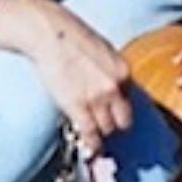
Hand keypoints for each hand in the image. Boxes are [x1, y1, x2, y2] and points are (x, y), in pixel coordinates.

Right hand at [0, 0, 132, 149]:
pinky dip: (93, 144)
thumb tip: (112, 88)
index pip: (130, 100)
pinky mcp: (78, 106)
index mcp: (123, 71)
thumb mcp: (103, 52)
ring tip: (93, 134)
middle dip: (115, 125)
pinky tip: (91, 148)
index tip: (114, 115)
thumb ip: (111, 72)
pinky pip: (91, 134)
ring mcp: (98, 98)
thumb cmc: (72, 37)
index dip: (120, 109)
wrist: (51, 33)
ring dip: (100, 132)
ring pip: (107, 129)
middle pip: (123, 120)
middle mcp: (115, 87)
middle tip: (105, 126)